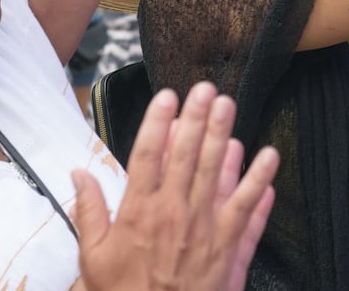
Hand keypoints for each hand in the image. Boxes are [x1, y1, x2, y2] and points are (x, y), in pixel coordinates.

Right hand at [73, 83, 278, 290]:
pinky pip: (248, 211)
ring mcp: (204, 230)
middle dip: (197, 118)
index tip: (167, 96)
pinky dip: (260, 183)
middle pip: (187, 155)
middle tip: (207, 89)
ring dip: (224, 136)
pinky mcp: (227, 249)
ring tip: (230, 107)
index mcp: (138, 212)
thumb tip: (79, 173)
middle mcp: (173, 213)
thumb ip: (89, 211)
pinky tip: (269, 158)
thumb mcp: (92, 258)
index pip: (148, 155)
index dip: (157, 122)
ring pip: (217, 173)